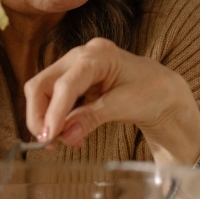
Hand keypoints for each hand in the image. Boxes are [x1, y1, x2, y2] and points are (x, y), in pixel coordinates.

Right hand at [24, 38, 199, 165]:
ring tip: (65, 141)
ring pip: (42, 92)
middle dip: (39, 116)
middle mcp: (80, 55)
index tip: (49, 137)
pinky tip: (71, 132)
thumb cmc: (149, 91)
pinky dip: (56, 118)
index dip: (54, 112)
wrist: (159, 89)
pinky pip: (51, 98)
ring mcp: (72, 65)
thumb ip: (92, 118)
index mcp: (98, 55)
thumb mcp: (124, 106)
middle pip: (42, 84)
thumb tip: (65, 136)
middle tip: (49, 143)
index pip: (66, 84)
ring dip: (46, 119)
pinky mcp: (70, 79)